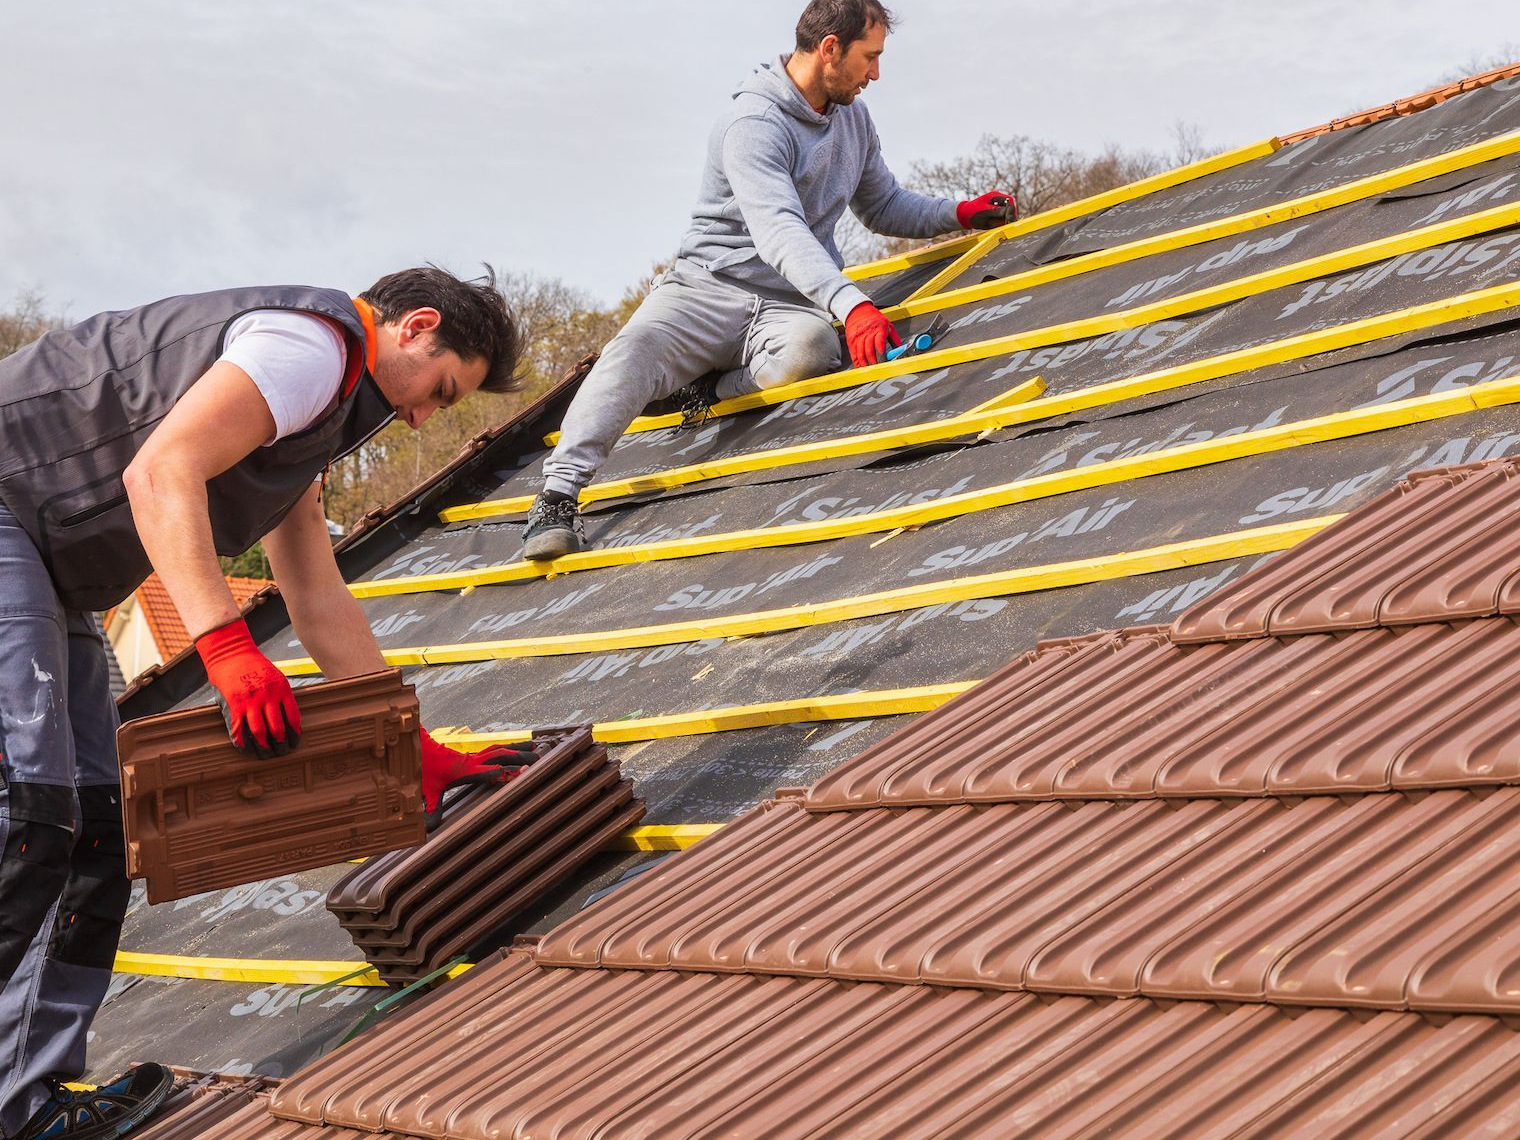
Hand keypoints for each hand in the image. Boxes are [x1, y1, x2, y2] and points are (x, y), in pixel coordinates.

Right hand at [195, 618, 300, 758]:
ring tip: (266, 755)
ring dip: (264, 747)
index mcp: (282, 689)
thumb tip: (289, 720)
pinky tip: (246, 751)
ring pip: (260, 732)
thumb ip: (280, 697)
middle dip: (281, 745)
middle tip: (281, 753)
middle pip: (278, 728)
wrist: (231, 652)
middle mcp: (268, 696)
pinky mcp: (234, 704)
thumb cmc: (254, 666)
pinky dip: (243, 743)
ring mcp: (250, 701)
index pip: (293, 718)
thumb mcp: (275, 677)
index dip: (295, 734)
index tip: (295, 743)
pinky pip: (239, 729)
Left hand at [420, 729, 535, 816]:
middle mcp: (473, 761)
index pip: (490, 770)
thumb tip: (429, 830)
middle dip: (520, 757)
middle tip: (538, 759)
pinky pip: (494, 749)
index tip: (524, 771)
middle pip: (501, 756)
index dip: (506, 771)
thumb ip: (431, 809)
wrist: (417, 749)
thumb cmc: (424, 769)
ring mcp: (474, 756)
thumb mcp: (427, 791)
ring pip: (500, 749)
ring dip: (518, 749)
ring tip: (535, 748)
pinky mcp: (472, 755)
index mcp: (465, 770)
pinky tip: (517, 747)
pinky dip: (509, 746)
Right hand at [844, 302, 901, 367]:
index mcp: (879, 329)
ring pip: (861, 354)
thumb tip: (901, 350)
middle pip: (870, 352)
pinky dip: (857, 362)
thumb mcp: (888, 325)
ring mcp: (858, 337)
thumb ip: (895, 338)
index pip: (880, 344)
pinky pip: (854, 354)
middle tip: (878, 369)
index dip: (882, 355)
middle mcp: (868, 333)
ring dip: (866, 364)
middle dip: (874, 363)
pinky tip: (861, 366)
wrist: (858, 311)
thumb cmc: (874, 318)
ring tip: (870, 369)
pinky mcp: (851, 341)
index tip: (885, 363)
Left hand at [956, 190, 1017, 229]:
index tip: (1008, 218)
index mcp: (996, 197)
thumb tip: (1008, 211)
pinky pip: (1002, 222)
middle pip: (1011, 210)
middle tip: (1006, 224)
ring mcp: (999, 210)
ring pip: (1008, 217)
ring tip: (994, 224)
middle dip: (1009, 217)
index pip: (1010, 201)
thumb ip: (996, 211)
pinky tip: (992, 225)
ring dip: (1004, 221)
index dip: (1011, 210)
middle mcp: (999, 203)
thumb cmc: (972, 211)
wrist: (964, 217)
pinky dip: (1000, 225)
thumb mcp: (984, 210)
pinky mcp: (997, 218)